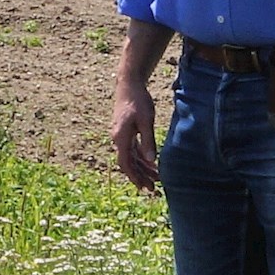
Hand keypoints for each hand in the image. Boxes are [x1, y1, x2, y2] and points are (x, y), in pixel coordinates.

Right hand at [110, 77, 159, 192]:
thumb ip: (148, 141)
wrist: (129, 84)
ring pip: (130, 157)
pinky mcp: (125, 131)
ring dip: (142, 168)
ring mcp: (120, 135)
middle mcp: (118, 139)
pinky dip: (141, 158)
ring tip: (156, 179)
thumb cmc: (138, 101)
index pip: (125, 163)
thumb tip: (152, 160)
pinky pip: (132, 149)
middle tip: (152, 189)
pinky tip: (151, 163)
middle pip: (128, 163)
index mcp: (121, 137)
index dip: (135, 177)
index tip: (144, 187)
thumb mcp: (146, 121)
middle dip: (140, 177)